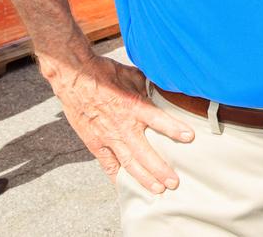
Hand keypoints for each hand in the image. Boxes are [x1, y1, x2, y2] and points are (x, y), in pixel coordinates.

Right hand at [47, 53, 194, 192]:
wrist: (73, 77)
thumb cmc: (103, 73)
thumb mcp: (132, 74)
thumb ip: (149, 87)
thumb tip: (166, 87)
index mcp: (133, 106)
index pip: (158, 119)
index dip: (174, 129)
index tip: (189, 137)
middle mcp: (122, 125)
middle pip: (144, 153)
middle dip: (160, 169)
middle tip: (174, 182)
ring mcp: (107, 137)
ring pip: (128, 163)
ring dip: (144, 178)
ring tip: (158, 189)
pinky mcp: (94, 143)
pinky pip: (108, 164)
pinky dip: (117, 177)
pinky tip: (126, 187)